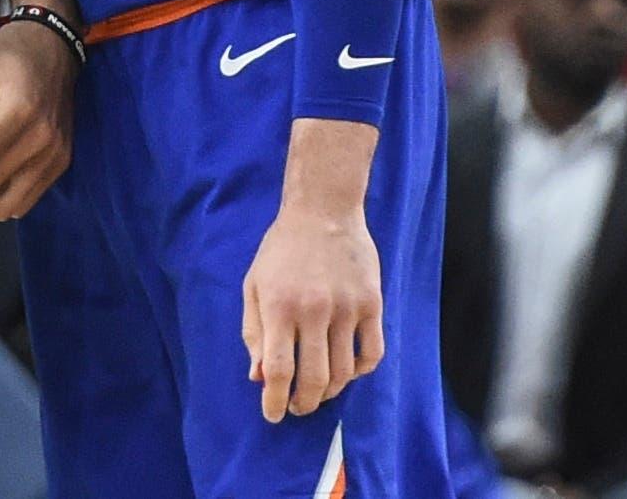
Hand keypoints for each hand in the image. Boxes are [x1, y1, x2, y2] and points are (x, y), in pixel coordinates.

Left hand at [240, 196, 383, 422]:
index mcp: (279, 306)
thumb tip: (259, 377)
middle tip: (298, 408)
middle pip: (314, 378)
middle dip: (303, 403)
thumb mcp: (254, 285)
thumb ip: (254, 332)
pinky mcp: (372, 304)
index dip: (275, 400)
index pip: (279, 370)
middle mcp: (314, 310)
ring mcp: (346, 308)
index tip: (273, 415)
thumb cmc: (282, 249)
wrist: (323, 211)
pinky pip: (372, 353)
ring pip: (344, 372)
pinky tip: (348, 370)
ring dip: (331, 392)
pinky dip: (361, 372)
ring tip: (320, 392)